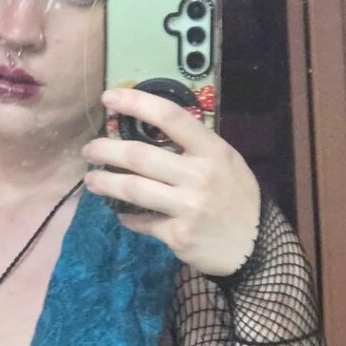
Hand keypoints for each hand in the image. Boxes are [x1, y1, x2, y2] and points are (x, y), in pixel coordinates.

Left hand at [82, 88, 261, 276]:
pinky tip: (122, 214)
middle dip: (106, 150)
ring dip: (105, 182)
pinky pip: (142, 222)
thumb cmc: (238, 199)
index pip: (170, 117)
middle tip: (88, 150)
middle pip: (139, 156)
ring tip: (90, 181)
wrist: (256, 247)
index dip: (136, 103)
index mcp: (212, 150)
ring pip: (133, 189)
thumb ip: (194, 148)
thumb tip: (151, 131)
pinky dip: (128, 218)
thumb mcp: (227, 162)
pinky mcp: (177, 235)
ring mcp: (187, 207)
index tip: (109, 98)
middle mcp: (199, 176)